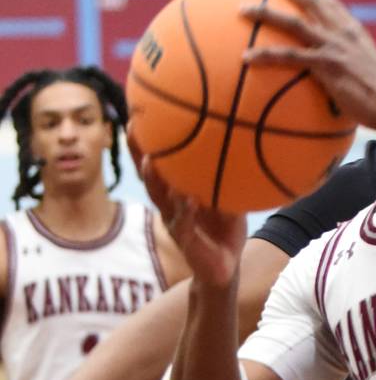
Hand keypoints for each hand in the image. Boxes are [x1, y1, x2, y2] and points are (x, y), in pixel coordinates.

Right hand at [127, 127, 246, 286]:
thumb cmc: (224, 228)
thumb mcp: (227, 198)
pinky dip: (184, 211)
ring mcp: (175, 222)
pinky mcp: (187, 242)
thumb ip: (225, 177)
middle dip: (138, 152)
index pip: (157, 162)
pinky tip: (187, 199)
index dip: (145, 141)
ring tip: (150, 160)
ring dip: (153, 180)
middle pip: (148, 175)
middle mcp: (169, 204)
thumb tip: (238, 143)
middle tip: (133, 126)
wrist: (226, 267)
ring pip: (160, 199)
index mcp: (176, 191)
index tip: (138, 112)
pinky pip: (183, 224)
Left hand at [240, 0, 375, 131]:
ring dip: (265, 13)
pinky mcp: (326, 65)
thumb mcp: (366, 74)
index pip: (326, 1)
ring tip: (242, 11)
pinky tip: (246, 57)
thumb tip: (335, 79)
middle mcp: (342, 31)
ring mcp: (333, 46)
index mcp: (352, 30)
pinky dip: (265, 55)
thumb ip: (349, 67)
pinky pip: (289, 57)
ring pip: (292, 22)